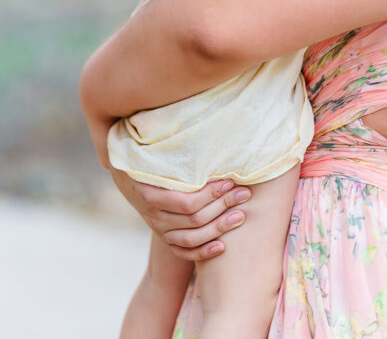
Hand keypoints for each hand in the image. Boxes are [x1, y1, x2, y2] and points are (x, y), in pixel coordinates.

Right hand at [111, 169, 251, 261]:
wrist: (129, 178)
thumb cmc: (152, 162)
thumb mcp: (161, 159)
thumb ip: (184, 160)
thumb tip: (216, 148)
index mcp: (152, 196)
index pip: (188, 203)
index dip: (212, 194)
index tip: (231, 182)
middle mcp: (154, 218)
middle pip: (194, 220)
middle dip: (223, 206)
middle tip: (244, 194)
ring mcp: (160, 231)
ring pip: (192, 238)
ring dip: (219, 228)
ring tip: (241, 216)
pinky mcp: (166, 239)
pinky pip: (184, 252)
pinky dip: (203, 252)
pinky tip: (222, 247)